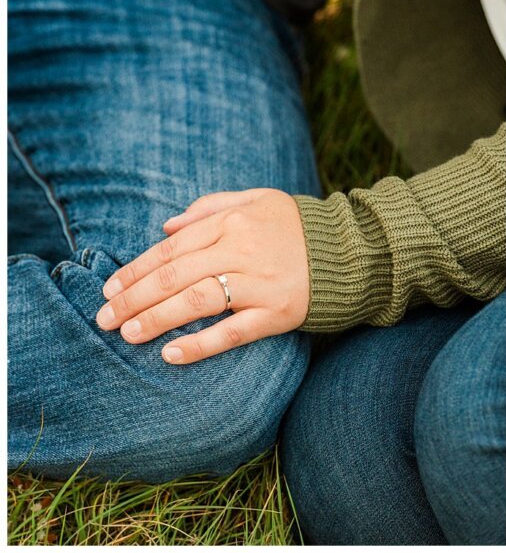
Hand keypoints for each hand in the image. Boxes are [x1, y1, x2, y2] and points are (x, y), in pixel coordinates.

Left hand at [95, 189, 309, 363]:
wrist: (351, 250)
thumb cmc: (297, 225)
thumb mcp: (256, 200)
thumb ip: (209, 207)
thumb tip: (166, 226)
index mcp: (233, 222)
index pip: (171, 248)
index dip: (135, 270)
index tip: (110, 289)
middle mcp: (242, 251)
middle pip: (176, 275)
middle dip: (134, 298)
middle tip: (105, 318)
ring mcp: (260, 284)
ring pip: (197, 301)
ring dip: (156, 319)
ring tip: (128, 334)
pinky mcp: (278, 313)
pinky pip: (232, 332)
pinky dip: (200, 344)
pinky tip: (171, 354)